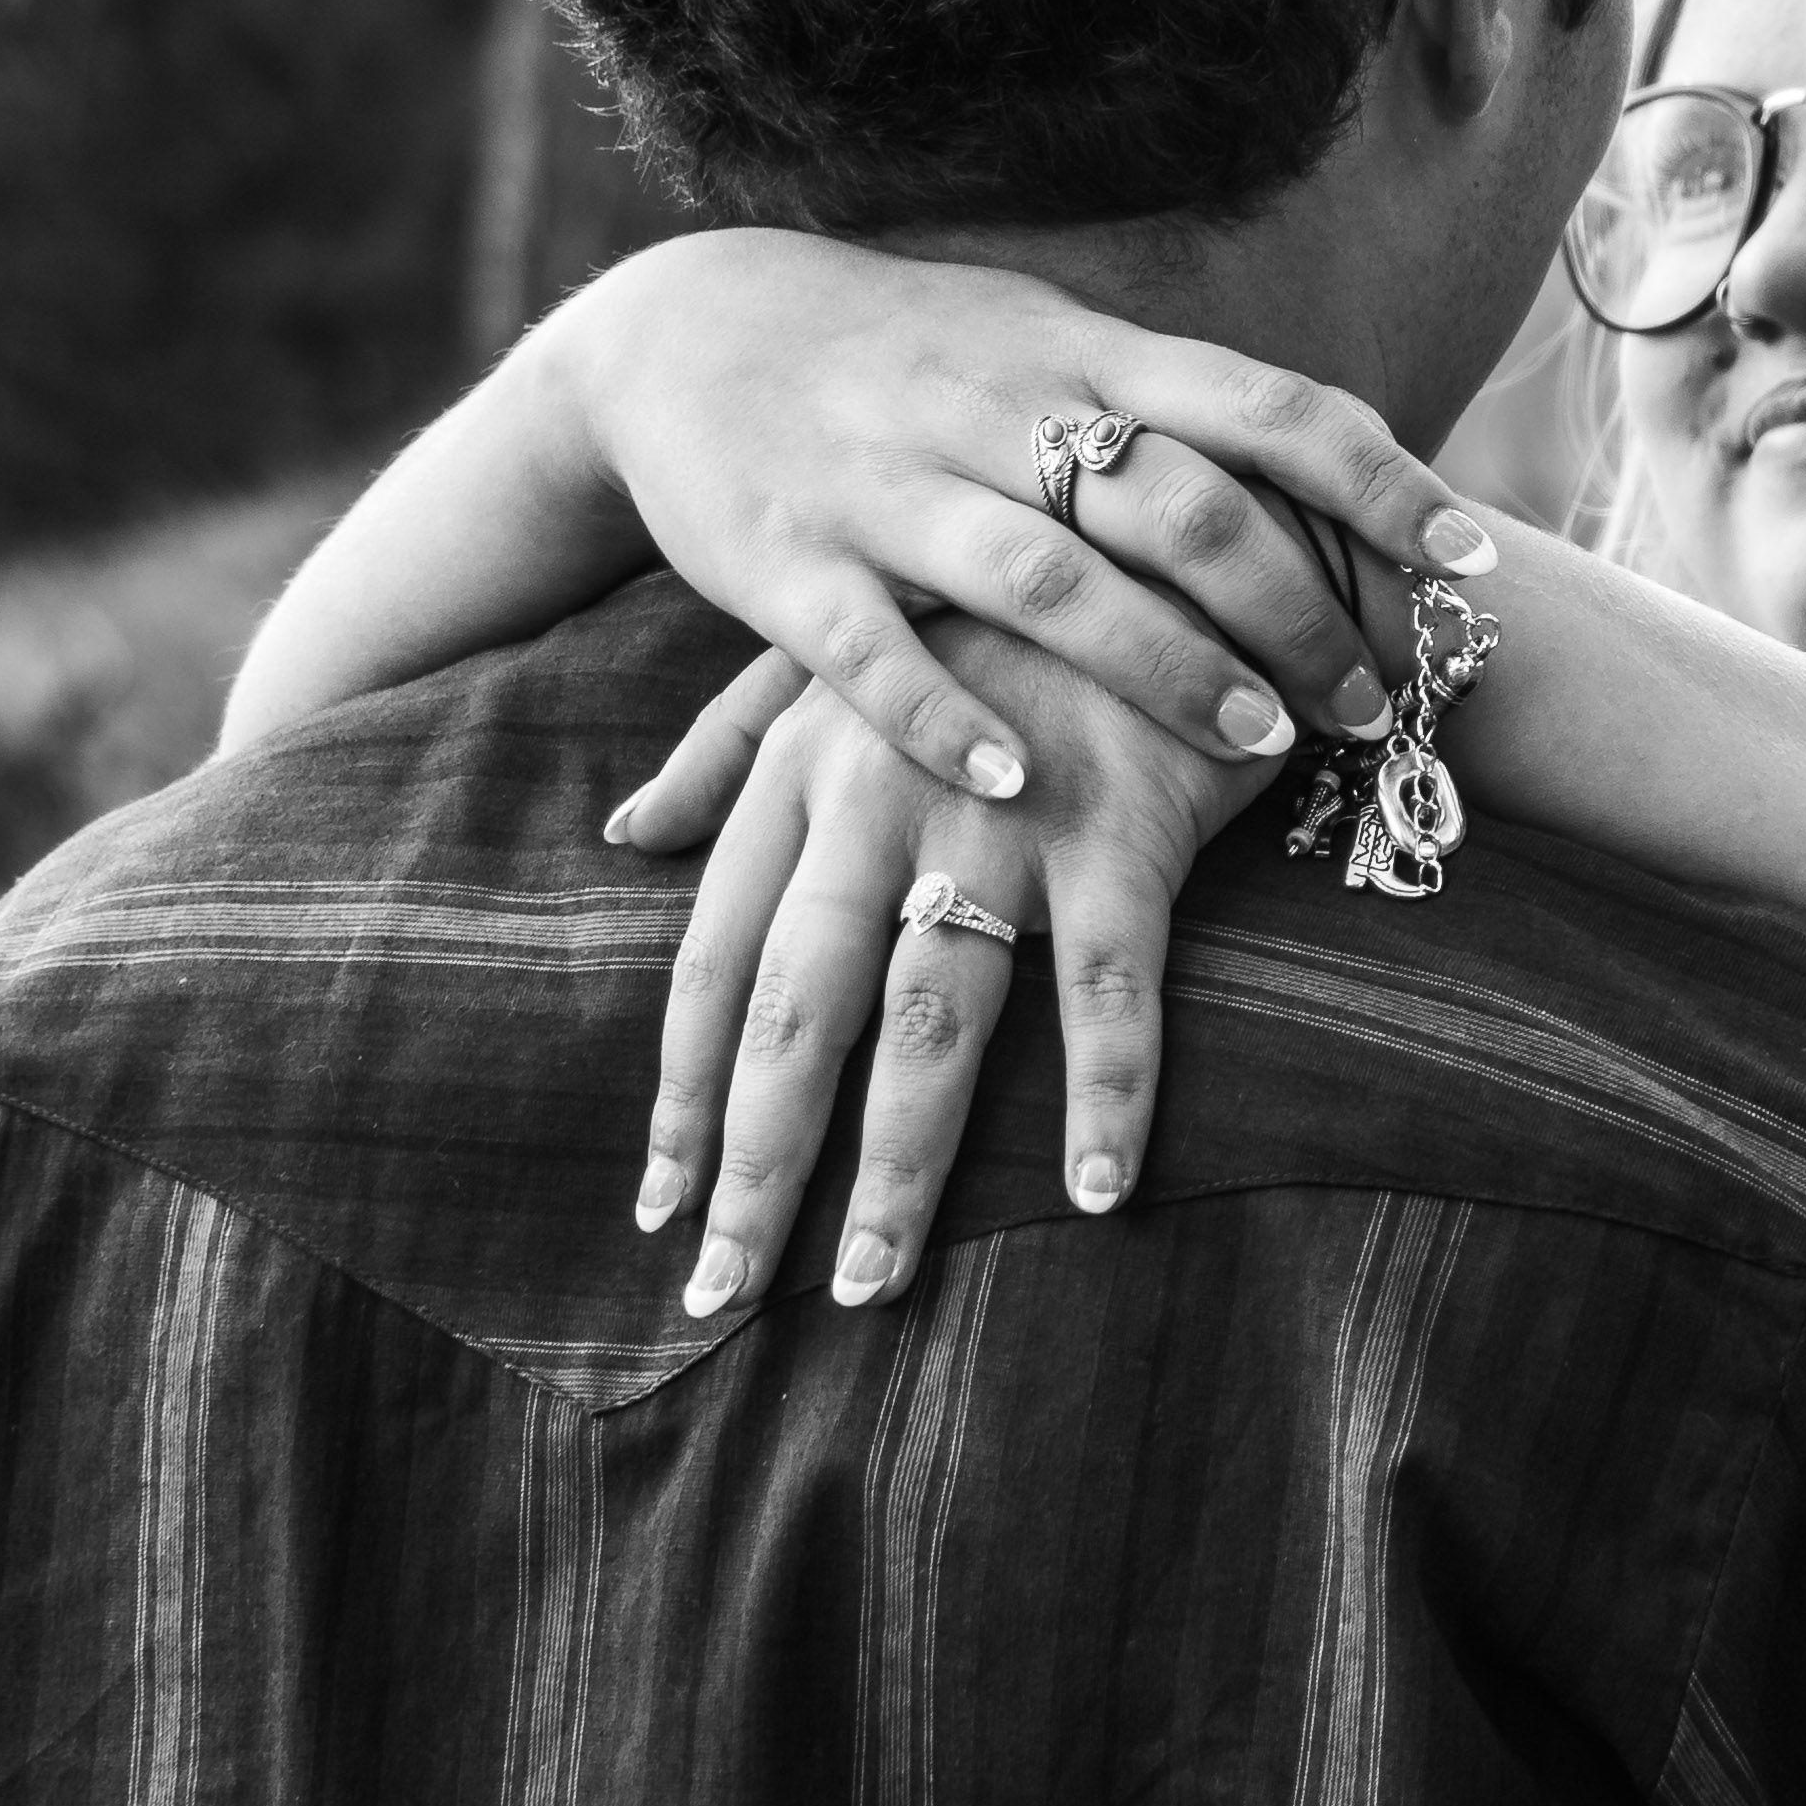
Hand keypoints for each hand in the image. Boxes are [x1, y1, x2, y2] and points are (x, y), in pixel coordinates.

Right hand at [556, 229, 1496, 813]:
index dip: (1379, 477)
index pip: (1262, 403)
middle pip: (1178, 500)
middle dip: (1291, 607)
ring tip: (1255, 749)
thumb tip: (1353, 468)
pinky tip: (1012, 781)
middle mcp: (996, 408)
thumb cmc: (906, 357)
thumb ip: (1176, 409)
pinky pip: (869, 648)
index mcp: (1081, 354)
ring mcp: (887, 483)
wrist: (679, 328)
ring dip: (1162, 664)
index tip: (1473, 559)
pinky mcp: (782, 560)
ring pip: (1044, 574)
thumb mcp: (1043, 346)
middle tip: (1367, 702)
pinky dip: (944, 715)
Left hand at [638, 614, 1278, 1313]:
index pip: (718, 956)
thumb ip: (730, 742)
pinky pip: (1111, 984)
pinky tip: (1096, 1190)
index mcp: (805, 762)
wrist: (1181, 513)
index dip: (687, 1088)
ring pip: (931, 1019)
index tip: (662, 1202)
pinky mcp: (1126, 821)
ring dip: (900, 1166)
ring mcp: (1005, 811)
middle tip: (727, 1291)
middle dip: (758, 1161)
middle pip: (799, 1010)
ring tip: (865, 1284)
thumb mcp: (848, 650)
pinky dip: (1110, 1090)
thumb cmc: (1008, 604)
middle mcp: (882, 794)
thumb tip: (624, 831)